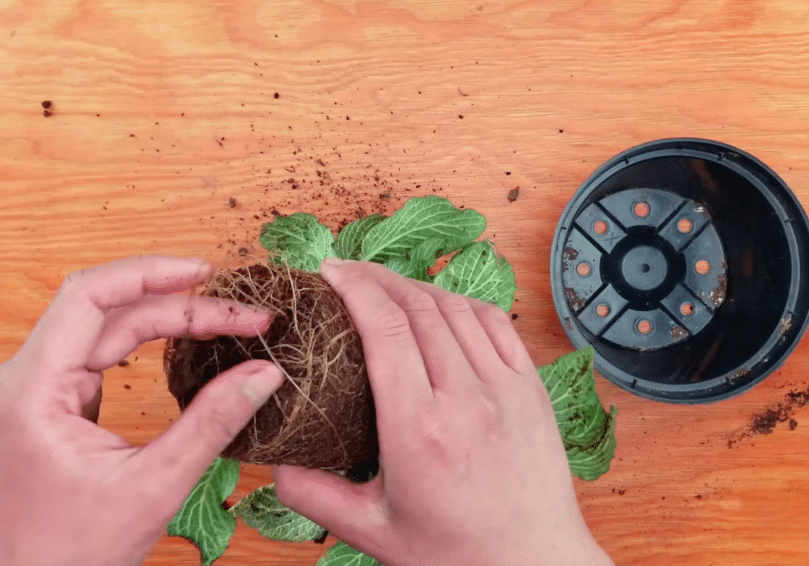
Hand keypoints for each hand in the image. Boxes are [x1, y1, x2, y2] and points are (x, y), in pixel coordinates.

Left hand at [0, 256, 283, 565]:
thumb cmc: (72, 552)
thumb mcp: (154, 485)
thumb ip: (212, 424)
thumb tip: (263, 374)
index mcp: (33, 388)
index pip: (90, 296)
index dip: (151, 273)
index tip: (207, 273)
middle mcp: (26, 378)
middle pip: (108, 308)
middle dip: (178, 303)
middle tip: (242, 314)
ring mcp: (37, 388)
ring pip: (107, 326)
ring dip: (167, 318)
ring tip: (226, 321)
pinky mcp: (54, 402)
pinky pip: (102, 351)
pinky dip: (149, 341)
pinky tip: (188, 341)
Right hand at [273, 260, 612, 565]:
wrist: (533, 564)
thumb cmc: (458, 554)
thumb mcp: (372, 531)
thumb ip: (315, 494)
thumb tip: (275, 460)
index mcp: (420, 429)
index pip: (386, 329)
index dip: (355, 288)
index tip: (330, 273)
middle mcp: (466, 399)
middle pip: (418, 308)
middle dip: (376, 278)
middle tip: (347, 271)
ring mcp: (505, 389)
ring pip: (456, 309)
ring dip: (417, 286)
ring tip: (386, 284)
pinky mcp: (531, 389)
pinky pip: (496, 324)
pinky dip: (462, 303)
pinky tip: (441, 303)